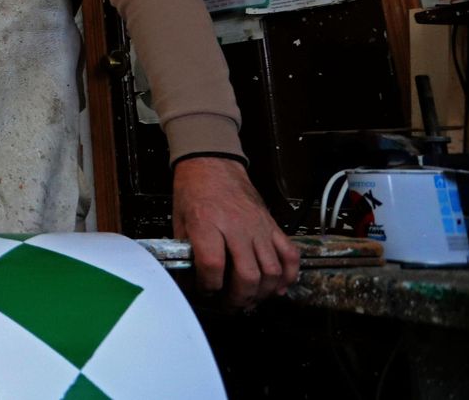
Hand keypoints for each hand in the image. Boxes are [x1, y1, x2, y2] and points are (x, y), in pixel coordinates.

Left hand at [172, 156, 299, 309]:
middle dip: (239, 298)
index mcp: (207, 223)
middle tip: (231, 304)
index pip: (213, 265)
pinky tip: (279, 287)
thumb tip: (189, 280)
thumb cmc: (193, 191)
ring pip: (271, 270)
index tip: (206, 290)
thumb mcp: (179, 220)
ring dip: (262, 292)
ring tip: (250, 300)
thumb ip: (186, 250)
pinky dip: (289, 275)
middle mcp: (236, 227)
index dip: (209, 286)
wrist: (212, 164)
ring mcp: (258, 226)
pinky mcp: (272, 225)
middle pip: (247, 274)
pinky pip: (289, 254)